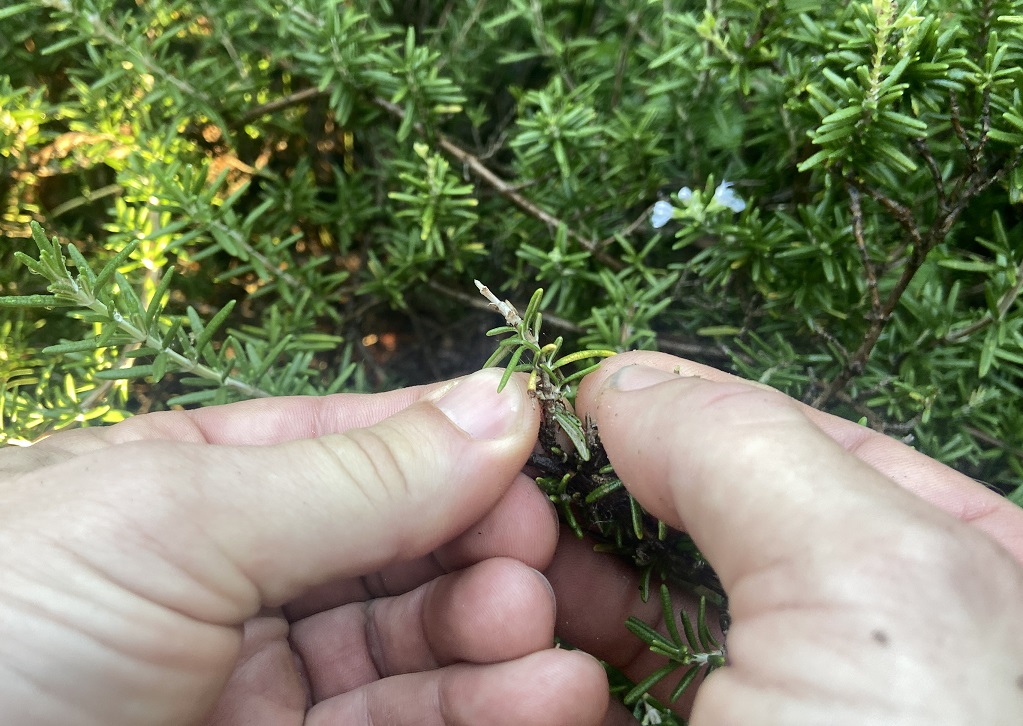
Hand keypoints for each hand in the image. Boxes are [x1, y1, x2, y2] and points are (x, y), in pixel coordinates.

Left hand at [0, 369, 606, 725]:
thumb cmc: (8, 619)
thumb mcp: (177, 517)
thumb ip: (355, 474)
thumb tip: (509, 402)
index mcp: (196, 481)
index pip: (360, 447)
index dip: (457, 453)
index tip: (543, 467)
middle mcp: (234, 577)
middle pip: (399, 552)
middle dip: (486, 559)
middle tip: (549, 579)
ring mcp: (255, 683)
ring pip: (409, 651)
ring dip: (498, 649)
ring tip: (566, 658)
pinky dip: (477, 714)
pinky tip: (548, 699)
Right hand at [547, 351, 1022, 724]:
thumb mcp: (865, 575)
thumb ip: (741, 446)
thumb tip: (619, 379)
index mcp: (951, 555)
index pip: (786, 436)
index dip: (672, 408)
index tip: (567, 399)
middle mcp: (855, 626)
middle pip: (691, 520)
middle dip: (597, 501)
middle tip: (515, 493)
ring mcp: (763, 700)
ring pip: (628, 608)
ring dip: (552, 582)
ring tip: (502, 575)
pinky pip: (591, 694)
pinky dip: (542, 671)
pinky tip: (522, 652)